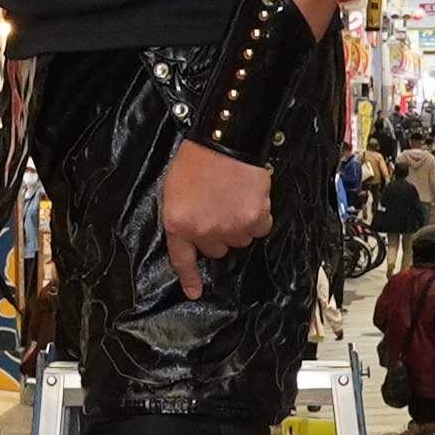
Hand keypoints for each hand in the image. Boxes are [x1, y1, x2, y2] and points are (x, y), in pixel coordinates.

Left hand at [159, 140, 273, 297]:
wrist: (223, 142)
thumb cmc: (196, 160)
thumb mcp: (173, 191)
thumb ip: (181, 217)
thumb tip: (192, 235)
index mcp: (178, 224)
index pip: (182, 259)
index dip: (189, 279)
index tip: (194, 293)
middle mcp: (203, 231)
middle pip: (216, 249)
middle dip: (218, 233)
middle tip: (218, 208)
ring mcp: (230, 227)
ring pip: (240, 239)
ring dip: (239, 224)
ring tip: (233, 198)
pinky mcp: (254, 219)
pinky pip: (260, 229)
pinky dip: (259, 217)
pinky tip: (249, 198)